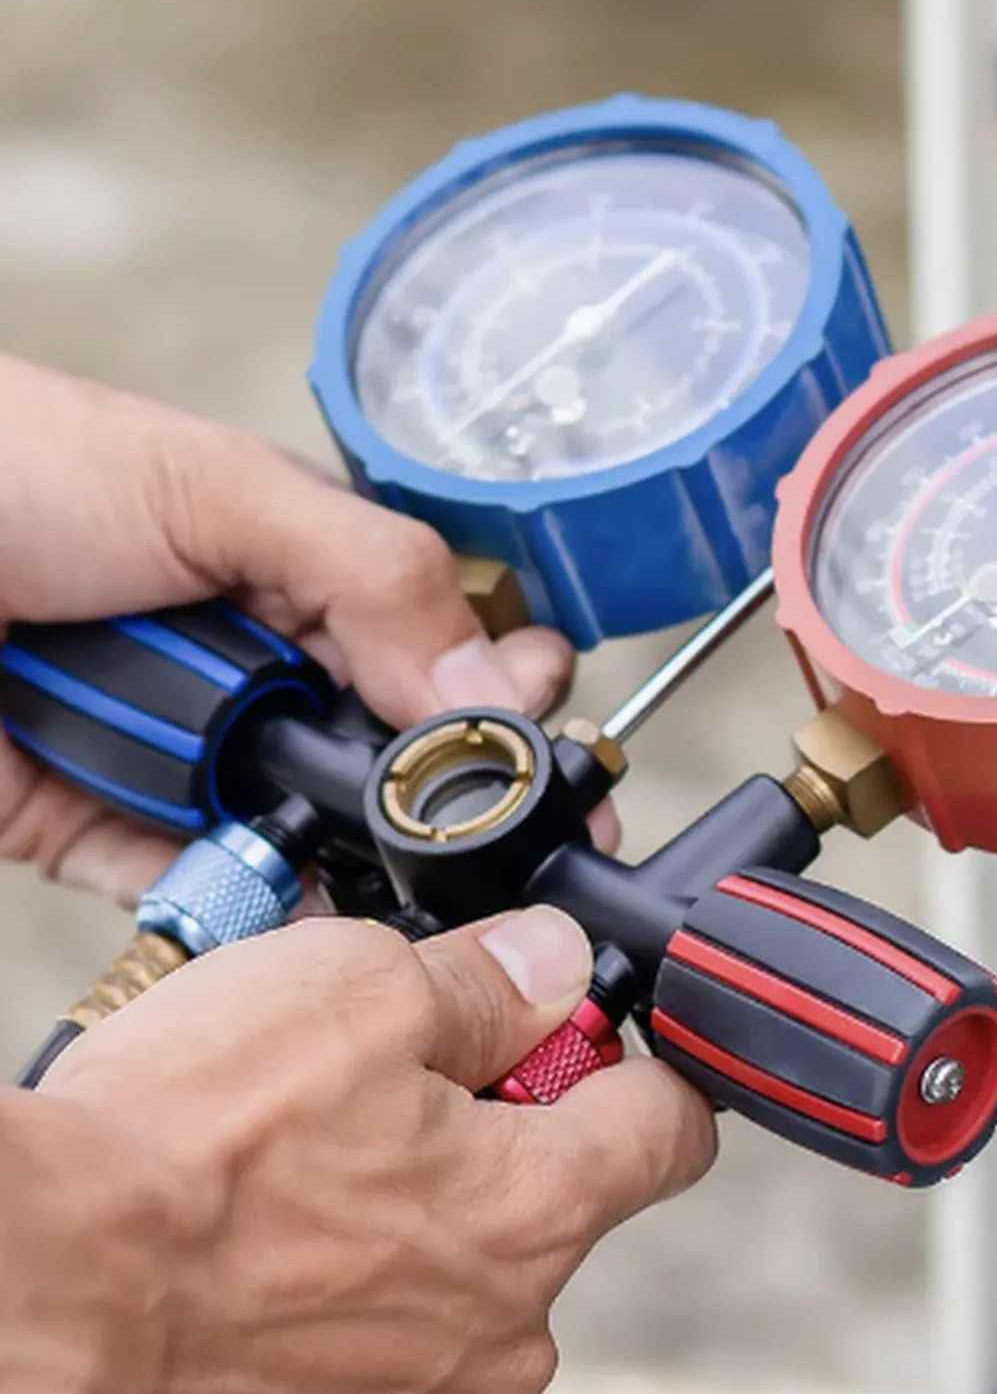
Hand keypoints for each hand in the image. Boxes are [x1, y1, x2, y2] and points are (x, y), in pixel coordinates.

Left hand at [0, 355, 586, 903]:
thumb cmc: (7, 467)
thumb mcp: (217, 487)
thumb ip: (374, 576)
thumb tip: (499, 682)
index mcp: (301, 570)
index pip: (442, 642)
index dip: (504, 698)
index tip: (545, 753)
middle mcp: (255, 669)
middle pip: (391, 756)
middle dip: (450, 800)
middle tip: (501, 837)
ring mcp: (184, 756)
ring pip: (312, 834)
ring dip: (364, 865)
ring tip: (423, 892)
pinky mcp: (104, 832)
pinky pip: (208, 891)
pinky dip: (258, 914)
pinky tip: (318, 926)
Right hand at [0, 904, 713, 1393]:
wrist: (10, 1312)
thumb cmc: (173, 1151)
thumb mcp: (353, 988)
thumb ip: (486, 980)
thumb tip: (557, 964)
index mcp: (537, 1211)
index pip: (666, 1132)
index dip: (626, 1081)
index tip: (579, 1063)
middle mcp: (501, 1348)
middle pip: (530, 1240)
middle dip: (465, 1186)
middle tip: (345, 1146)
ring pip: (435, 1348)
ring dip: (378, 1299)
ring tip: (257, 1251)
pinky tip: (225, 1357)